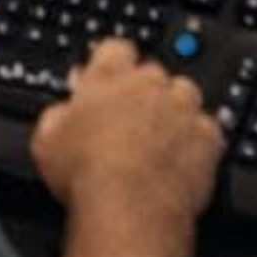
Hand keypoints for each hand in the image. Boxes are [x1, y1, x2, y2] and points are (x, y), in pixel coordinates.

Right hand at [31, 40, 223, 227]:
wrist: (128, 207)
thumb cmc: (86, 173)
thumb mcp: (47, 140)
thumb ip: (58, 115)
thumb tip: (62, 112)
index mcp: (108, 77)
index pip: (115, 49)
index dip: (112, 64)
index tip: (108, 78)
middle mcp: (148, 85)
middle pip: (153, 72)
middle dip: (144, 91)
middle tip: (130, 119)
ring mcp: (181, 109)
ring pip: (185, 94)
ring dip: (176, 110)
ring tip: (161, 138)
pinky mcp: (206, 137)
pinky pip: (209, 128)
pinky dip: (199, 140)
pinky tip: (184, 158)